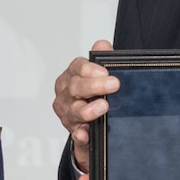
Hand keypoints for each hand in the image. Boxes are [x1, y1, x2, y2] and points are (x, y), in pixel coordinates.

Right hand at [52, 40, 117, 172]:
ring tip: (102, 106)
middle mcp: (66, 93)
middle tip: (113, 85)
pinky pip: (76, 134)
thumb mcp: (97, 74)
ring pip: (75, 110)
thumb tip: (102, 44)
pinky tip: (85, 134)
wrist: (87, 122)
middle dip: (94, 86)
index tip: (104, 71)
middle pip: (76, 87)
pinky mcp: (74, 131)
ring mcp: (68, 113)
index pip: (77, 68)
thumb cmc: (90, 93)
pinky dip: (80, 134)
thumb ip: (101, 59)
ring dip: (88, 109)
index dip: (89, 69)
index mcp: (71, 76)